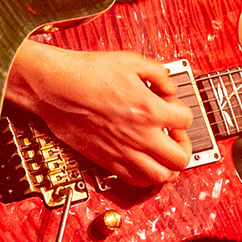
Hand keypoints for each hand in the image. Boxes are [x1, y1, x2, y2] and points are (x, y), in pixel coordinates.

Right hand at [9, 42, 193, 188]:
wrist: (56, 87)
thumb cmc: (86, 73)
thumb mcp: (130, 61)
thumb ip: (158, 74)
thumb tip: (169, 87)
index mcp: (149, 110)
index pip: (186, 121)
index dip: (182, 114)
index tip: (172, 110)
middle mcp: (140, 136)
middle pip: (180, 158)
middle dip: (184, 147)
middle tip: (175, 137)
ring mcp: (123, 151)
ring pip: (161, 177)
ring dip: (168, 167)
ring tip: (162, 155)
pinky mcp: (106, 160)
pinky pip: (135, 181)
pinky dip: (145, 177)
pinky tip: (143, 163)